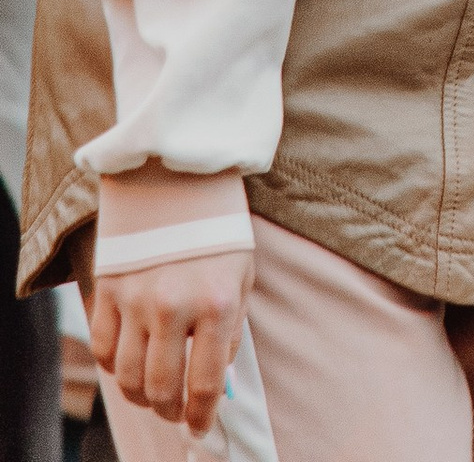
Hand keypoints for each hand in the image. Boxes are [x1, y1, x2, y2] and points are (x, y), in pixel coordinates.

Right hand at [90, 165, 253, 439]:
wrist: (179, 172)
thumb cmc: (219, 226)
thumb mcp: (242, 274)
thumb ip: (231, 329)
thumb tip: (217, 381)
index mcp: (217, 303)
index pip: (205, 384)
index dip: (202, 416)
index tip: (201, 427)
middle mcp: (174, 306)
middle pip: (161, 389)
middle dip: (171, 410)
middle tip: (177, 411)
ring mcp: (137, 299)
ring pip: (128, 378)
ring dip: (142, 395)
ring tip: (156, 392)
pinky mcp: (109, 290)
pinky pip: (103, 349)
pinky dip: (116, 366)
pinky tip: (132, 361)